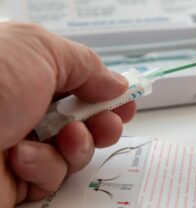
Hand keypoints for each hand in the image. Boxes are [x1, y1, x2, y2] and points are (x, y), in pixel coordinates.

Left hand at [0, 22, 135, 206]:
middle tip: (110, 123)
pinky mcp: (16, 181)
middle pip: (83, 121)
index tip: (127, 103)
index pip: (79, 86)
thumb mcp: (41, 51)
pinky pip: (51, 177)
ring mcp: (22, 146)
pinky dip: (44, 167)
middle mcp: (27, 110)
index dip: (107, 94)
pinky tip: (22, 158)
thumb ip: (85, 64)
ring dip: (79, 145)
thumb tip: (117, 82)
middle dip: (104, 123)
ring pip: (74, 152)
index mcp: (30, 76)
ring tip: (66, 138)